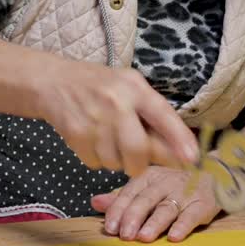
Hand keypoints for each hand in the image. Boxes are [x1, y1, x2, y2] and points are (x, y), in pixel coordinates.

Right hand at [36, 63, 197, 177]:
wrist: (52, 82)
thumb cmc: (98, 86)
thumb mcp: (128, 88)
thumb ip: (154, 116)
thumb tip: (182, 152)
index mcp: (134, 87)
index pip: (162, 115)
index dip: (179, 139)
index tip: (192, 158)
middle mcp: (115, 102)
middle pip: (138, 150)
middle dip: (140, 163)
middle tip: (135, 160)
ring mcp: (94, 118)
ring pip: (116, 161)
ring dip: (115, 160)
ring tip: (107, 140)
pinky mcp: (75, 133)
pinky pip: (95, 163)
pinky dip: (96, 159)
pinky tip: (91, 140)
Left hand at [90, 165, 219, 241]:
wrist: (215, 174)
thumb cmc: (175, 184)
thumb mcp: (148, 185)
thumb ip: (123, 196)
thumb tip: (95, 203)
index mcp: (148, 176)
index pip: (129, 192)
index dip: (118, 210)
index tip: (109, 227)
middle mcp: (165, 182)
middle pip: (146, 199)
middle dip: (133, 217)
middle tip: (124, 235)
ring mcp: (184, 192)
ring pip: (167, 208)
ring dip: (154, 223)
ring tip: (143, 237)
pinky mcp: (203, 203)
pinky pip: (192, 215)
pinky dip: (183, 225)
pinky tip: (174, 236)